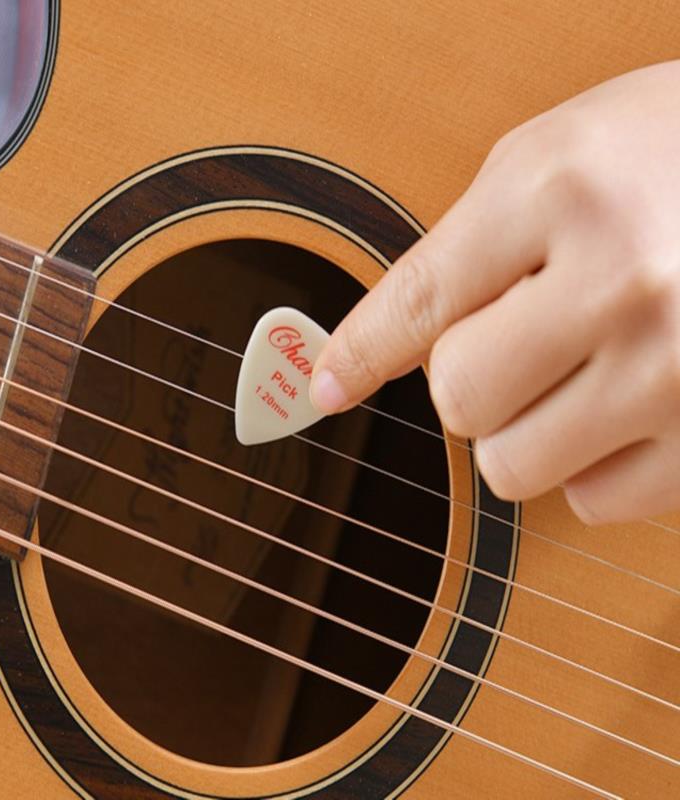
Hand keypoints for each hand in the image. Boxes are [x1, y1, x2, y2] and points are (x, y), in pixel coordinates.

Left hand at [310, 61, 679, 524]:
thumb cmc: (671, 154)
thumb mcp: (554, 160)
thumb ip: (464, 250)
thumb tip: (375, 347)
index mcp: (559, 192)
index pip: (416, 303)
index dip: (357, 353)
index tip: (325, 388)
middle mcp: (623, 284)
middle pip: (459, 398)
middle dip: (467, 377)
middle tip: (514, 338)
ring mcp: (678, 371)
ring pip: (511, 465)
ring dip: (519, 426)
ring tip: (570, 370)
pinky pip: (593, 499)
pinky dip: (587, 463)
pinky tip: (621, 405)